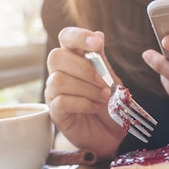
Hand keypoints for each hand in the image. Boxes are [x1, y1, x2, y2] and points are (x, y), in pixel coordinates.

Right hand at [44, 27, 126, 159]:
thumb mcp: (111, 79)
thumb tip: (98, 34)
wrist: (114, 134)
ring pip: (58, 80)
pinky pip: (61, 101)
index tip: (96, 44)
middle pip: (56, 57)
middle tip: (105, 82)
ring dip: (87, 89)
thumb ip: (102, 60)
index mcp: (75, 59)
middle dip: (84, 69)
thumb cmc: (110, 105)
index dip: (78, 36)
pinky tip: (95, 107)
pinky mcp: (55, 112)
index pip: (66, 37)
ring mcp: (54, 92)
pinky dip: (83, 103)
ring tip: (104, 98)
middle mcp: (60, 72)